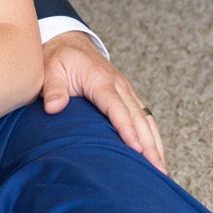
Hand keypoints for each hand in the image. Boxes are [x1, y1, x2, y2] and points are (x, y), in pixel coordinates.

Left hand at [40, 32, 167, 173]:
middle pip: (138, 118)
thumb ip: (54, 89)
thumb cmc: (59, 58)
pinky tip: (156, 154)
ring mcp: (125, 91)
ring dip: (155, 144)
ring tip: (161, 170)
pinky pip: (144, 117)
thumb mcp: (50, 69)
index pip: (117, 108)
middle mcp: (119, 86)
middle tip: (156, 170)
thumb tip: (54, 108)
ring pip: (145, 119)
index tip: (136, 149)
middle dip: (149, 144)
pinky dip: (152, 136)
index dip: (127, 129)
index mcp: (101, 80)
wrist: (68, 43)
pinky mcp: (127, 96)